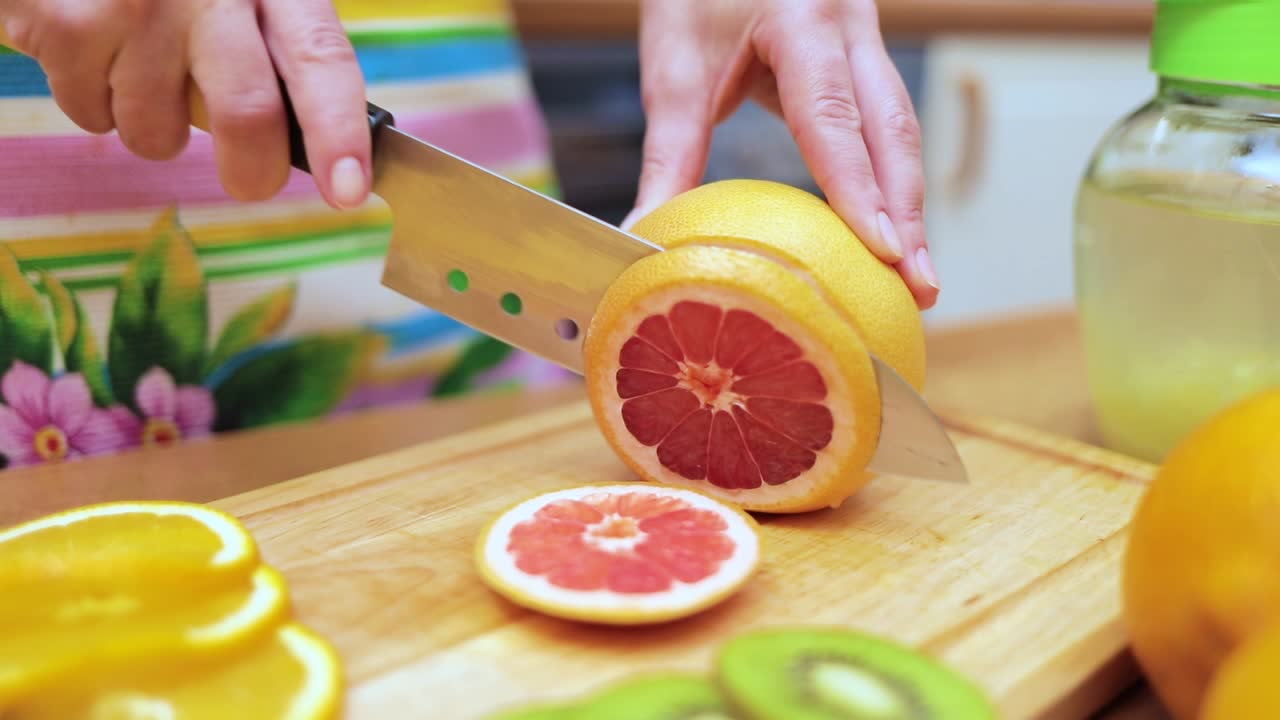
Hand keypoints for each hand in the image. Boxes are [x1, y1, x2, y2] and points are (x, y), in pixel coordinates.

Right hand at [0, 0, 370, 209]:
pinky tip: (99, 53)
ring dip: (157, 129)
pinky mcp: (67, 25)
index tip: (349, 191)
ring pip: (158, 134)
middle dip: (253, 173)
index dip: (339, 132)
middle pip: (246, 113)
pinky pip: (94, 118)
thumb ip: (283, 55)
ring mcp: (135, 7)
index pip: (321, 59)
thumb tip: (322, 151)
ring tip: (145, 72)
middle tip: (251, 181)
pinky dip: (97, 104)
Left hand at [627, 0, 937, 308]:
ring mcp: (865, 37)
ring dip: (908, 204)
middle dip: (908, 214)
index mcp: (801, 18)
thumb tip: (647, 234)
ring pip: (900, 129)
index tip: (883, 251)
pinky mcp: (863, 57)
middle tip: (921, 288)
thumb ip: (669, 155)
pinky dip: (891, 181)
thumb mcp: (675, 69)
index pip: (834, 116)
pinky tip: (891, 230)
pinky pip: (886, 124)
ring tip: (917, 276)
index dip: (860, 189)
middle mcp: (849, 24)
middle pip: (892, 129)